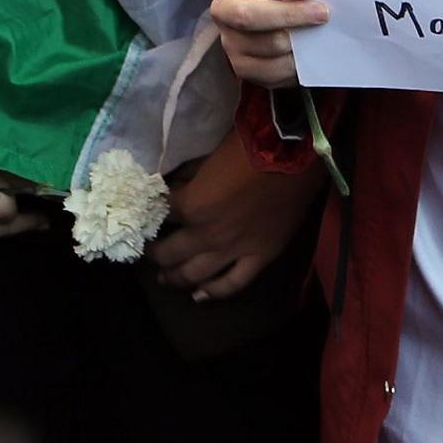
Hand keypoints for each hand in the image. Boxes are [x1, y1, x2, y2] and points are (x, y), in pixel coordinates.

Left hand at [147, 128, 317, 298]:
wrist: (295, 156)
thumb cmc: (250, 147)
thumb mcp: (207, 156)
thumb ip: (188, 177)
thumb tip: (174, 189)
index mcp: (191, 205)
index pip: (160, 216)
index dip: (151, 217)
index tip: (146, 219)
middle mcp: (206, 234)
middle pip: (170, 254)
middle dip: (155, 255)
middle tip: (150, 255)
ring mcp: (233, 250)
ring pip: (195, 275)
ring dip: (175, 279)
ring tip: (166, 279)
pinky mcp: (260, 258)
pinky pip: (233, 284)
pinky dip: (214, 293)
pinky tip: (200, 296)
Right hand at [212, 0, 327, 86]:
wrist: (266, 18)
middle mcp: (225, 9)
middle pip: (250, 15)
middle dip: (290, 14)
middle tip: (322, 13)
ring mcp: (231, 40)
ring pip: (267, 45)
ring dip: (298, 40)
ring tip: (319, 33)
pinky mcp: (243, 66)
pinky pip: (273, 70)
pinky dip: (295, 63)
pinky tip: (307, 52)